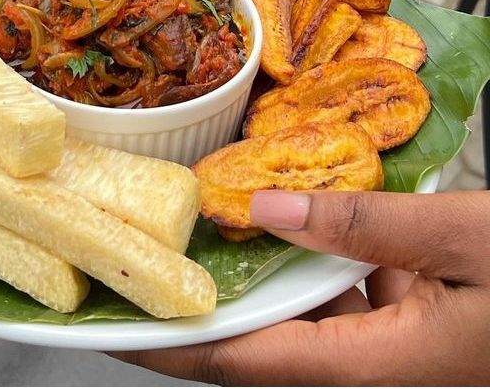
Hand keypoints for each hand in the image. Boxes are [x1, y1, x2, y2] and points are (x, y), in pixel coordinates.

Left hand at [114, 189, 489, 385]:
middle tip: (142, 268)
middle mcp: (375, 359)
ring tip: (195, 235)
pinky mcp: (408, 308)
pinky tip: (286, 214)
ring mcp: (392, 335)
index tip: (115, 327)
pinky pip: (338, 286)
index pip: (249, 361)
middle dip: (200, 311)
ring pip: (299, 311)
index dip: (176, 347)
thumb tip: (264, 208)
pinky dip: (306, 255)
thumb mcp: (462, 239)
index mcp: (381, 361)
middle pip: (263, 341)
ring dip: (251, 276)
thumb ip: (362, 225)